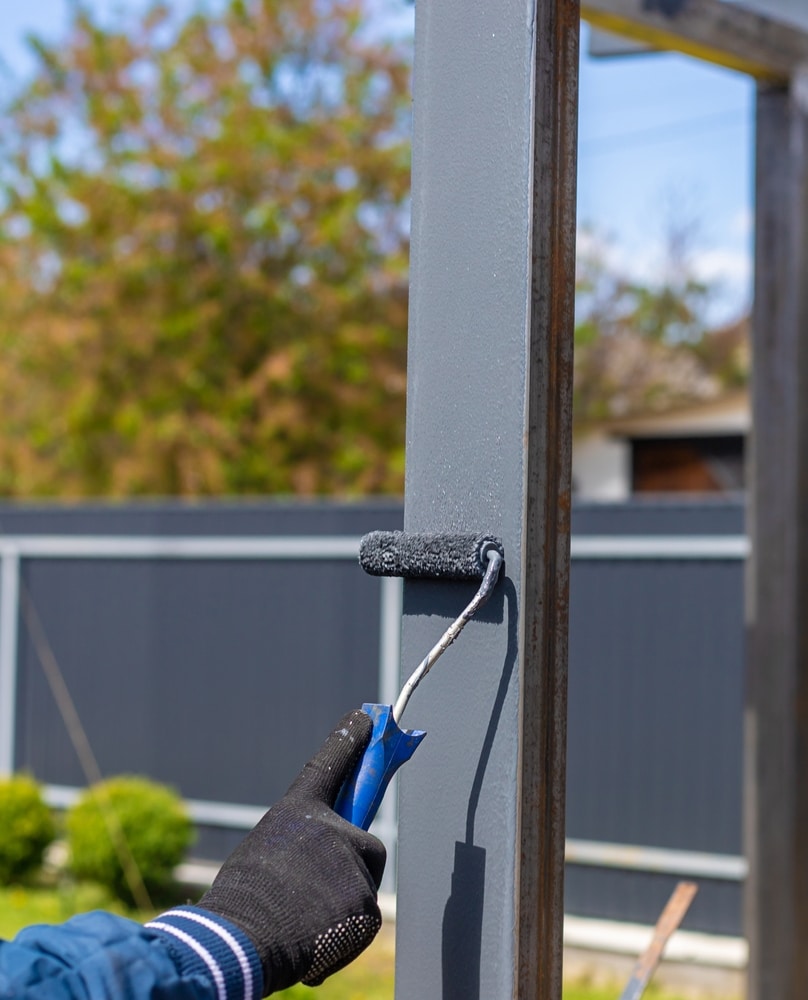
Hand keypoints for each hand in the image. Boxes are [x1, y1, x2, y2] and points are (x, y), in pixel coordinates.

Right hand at [198, 709, 385, 994]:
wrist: (239, 941)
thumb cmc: (241, 902)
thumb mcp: (264, 856)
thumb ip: (301, 848)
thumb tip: (322, 865)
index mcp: (298, 811)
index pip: (330, 763)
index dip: (350, 739)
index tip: (368, 716)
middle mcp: (331, 828)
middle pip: (365, 843)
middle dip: (351, 868)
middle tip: (317, 896)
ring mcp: (352, 862)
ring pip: (362, 886)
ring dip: (341, 907)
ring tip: (302, 922)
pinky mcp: (366, 900)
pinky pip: (365, 919)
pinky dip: (346, 934)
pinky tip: (316, 941)